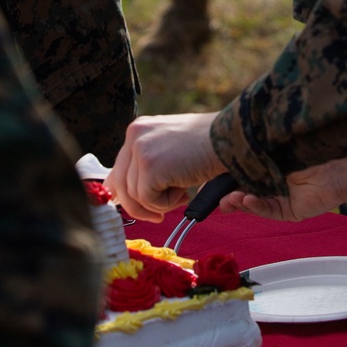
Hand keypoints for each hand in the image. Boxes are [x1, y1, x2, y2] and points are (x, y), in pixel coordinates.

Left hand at [108, 113, 222, 221]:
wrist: (227, 139)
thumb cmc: (207, 146)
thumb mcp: (170, 149)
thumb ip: (149, 164)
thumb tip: (132, 195)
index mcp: (138, 130)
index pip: (118, 169)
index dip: (125, 193)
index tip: (139, 206)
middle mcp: (134, 136)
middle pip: (120, 184)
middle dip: (139, 206)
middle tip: (159, 216)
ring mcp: (140, 150)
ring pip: (135, 196)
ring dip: (159, 204)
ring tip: (182, 193)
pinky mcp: (149, 167)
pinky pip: (149, 200)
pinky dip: (167, 204)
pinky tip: (184, 191)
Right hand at [217, 151, 346, 222]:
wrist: (341, 154)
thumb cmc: (309, 138)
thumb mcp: (273, 141)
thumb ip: (253, 146)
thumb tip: (225, 144)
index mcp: (267, 159)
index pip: (240, 170)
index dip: (222, 177)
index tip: (206, 180)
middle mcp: (273, 177)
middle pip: (243, 189)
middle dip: (226, 194)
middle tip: (213, 195)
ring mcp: (282, 194)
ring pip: (254, 202)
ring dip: (238, 201)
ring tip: (228, 199)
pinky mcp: (292, 209)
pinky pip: (270, 210)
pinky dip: (256, 206)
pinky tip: (246, 199)